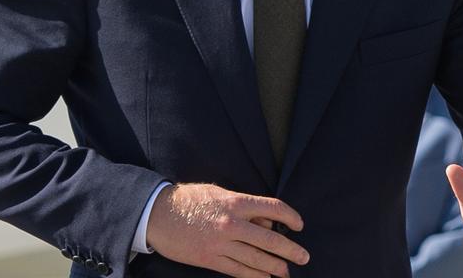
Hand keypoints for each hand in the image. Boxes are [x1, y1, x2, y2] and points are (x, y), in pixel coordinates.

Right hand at [146, 183, 307, 277]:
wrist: (158, 214)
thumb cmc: (190, 200)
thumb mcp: (220, 193)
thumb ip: (244, 206)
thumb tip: (267, 222)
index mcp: (236, 202)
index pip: (273, 208)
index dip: (290, 217)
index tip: (299, 225)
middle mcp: (232, 223)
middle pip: (269, 239)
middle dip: (290, 250)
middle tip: (304, 257)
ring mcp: (221, 244)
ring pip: (256, 259)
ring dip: (276, 267)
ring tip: (288, 272)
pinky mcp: (209, 259)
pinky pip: (238, 270)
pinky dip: (254, 276)